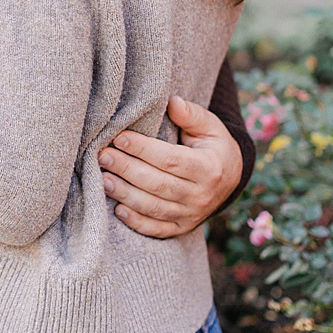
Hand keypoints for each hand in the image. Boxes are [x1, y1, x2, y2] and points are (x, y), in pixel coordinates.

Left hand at [98, 95, 242, 237]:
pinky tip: (117, 209)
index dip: (143, 149)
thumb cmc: (212, 146)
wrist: (230, 177)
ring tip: (102, 179)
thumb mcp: (209, 127)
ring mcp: (191, 214)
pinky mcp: (182, 227)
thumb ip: (191, 114)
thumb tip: (172, 102)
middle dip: (126, 169)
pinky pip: (157, 229)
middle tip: (102, 155)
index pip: (171, 160)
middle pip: (158, 184)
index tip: (119, 137)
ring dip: (125, 194)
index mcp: (209, 168)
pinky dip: (137, 222)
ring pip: (154, 208)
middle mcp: (201, 195)